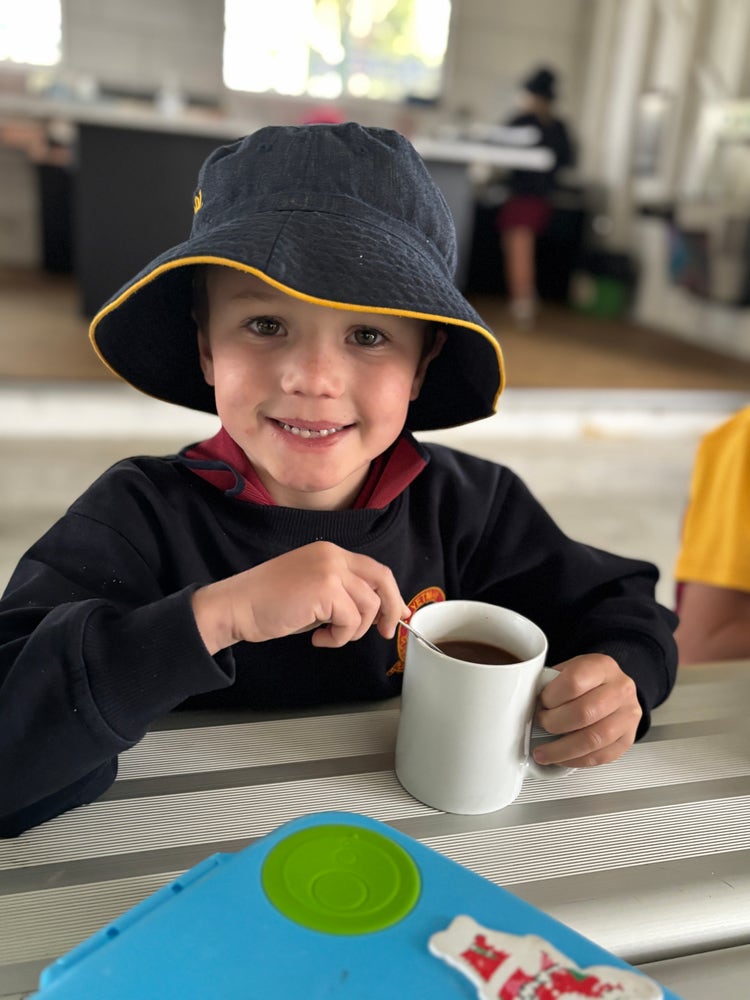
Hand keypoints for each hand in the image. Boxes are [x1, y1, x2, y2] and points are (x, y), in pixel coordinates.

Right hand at [191, 541, 409, 653]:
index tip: (396, 613)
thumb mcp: (311, 590)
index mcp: (330, 553)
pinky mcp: (325, 589)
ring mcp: (330, 570)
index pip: (373, 570)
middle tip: (385, 632)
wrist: (236, 606)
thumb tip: (374, 612)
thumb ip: (341, 594)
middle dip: (390, 608)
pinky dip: (338, 637)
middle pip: (381, 579)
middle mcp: (333, 556)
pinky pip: (351, 622)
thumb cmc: (267, 603)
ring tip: (326, 635)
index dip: (390, 593)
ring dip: (352, 631)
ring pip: (368, 606)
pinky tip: (317, 638)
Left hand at [532, 654, 641, 766]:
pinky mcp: (628, 739)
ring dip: (563, 749)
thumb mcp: (569, 669)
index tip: (540, 703)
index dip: (551, 696)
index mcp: (602, 666)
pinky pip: (601, 756)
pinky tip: (562, 758)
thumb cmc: (587, 680)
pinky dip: (577, 761)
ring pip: (594, 739)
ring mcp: (628, 715)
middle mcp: (620, 690)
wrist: (614, 688)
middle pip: (585, 712)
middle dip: (555, 723)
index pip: (575, 681)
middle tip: (541, 725)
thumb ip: (551, 683)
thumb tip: (526, 704)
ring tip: (544, 752)